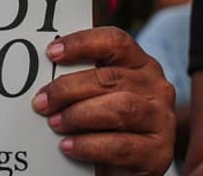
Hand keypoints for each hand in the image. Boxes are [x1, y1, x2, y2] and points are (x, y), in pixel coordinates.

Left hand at [32, 27, 175, 175]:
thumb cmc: (106, 121)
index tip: (51, 52)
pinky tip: (69, 146)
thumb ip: (80, 79)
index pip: (114, 41)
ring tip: (54, 124)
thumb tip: (43, 76)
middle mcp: (156, 87)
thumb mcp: (97, 94)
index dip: (81, 43)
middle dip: (68, 89)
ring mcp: (161, 119)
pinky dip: (89, 146)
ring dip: (78, 116)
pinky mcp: (159, 152)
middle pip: (109, 78)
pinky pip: (121, 146)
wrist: (131, 163)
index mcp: (140, 63)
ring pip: (118, 110)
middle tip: (41, 102)